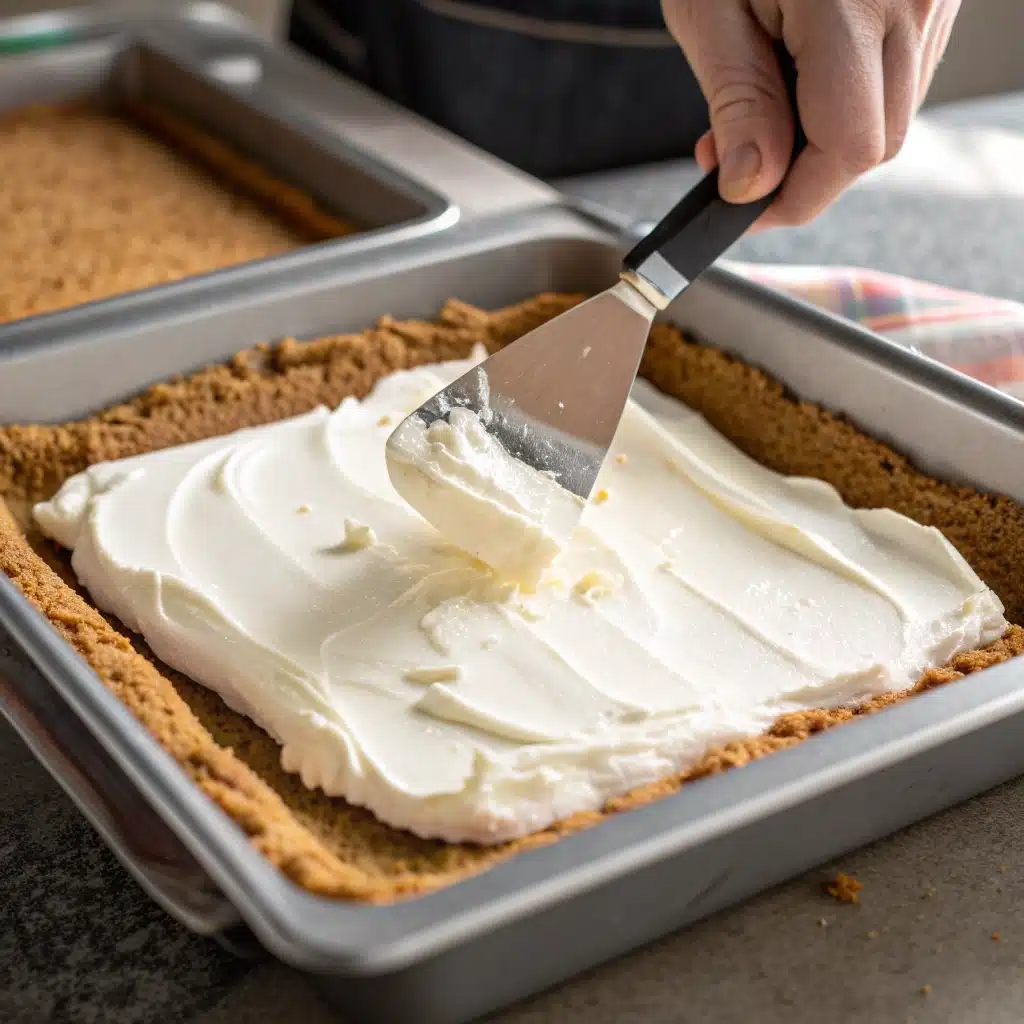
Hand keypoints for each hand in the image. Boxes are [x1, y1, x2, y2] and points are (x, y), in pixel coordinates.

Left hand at [662, 0, 960, 225]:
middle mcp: (913, 0)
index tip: (744, 208)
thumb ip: (738, 102)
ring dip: (826, 138)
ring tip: (763, 112)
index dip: (795, 198)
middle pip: (878, 144)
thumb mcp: (710, 10)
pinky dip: (850, 99)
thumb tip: (751, 183)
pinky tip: (802, 79)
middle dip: (805, 173)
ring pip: (892, 115)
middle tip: (738, 159)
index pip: (849, 148)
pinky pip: (901, 75)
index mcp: (852, 4)